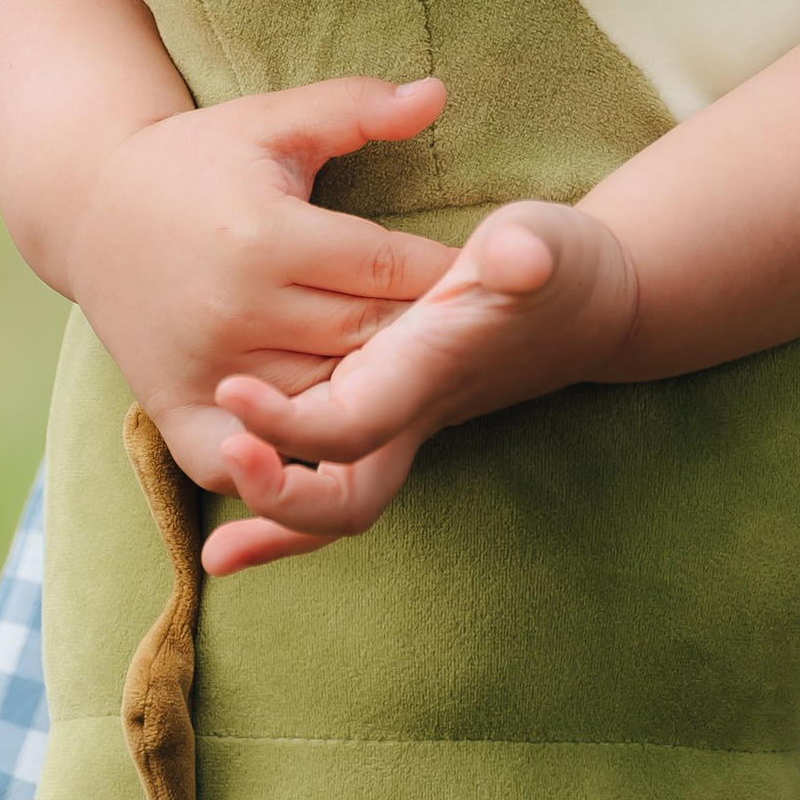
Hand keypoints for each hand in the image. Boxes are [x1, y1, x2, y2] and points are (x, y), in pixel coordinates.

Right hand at [63, 77, 455, 491]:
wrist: (89, 209)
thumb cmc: (197, 160)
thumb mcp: (272, 121)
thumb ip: (357, 108)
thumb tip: (439, 93)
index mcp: (267, 238)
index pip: (390, 270)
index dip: (444, 276)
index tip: (483, 277)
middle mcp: (237, 311)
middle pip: (366, 341)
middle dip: (420, 336)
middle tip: (471, 334)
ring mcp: (206, 370)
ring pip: (323, 403)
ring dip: (369, 396)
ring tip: (419, 381)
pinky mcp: (173, 409)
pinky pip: (247, 460)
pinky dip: (287, 460)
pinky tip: (326, 438)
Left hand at [201, 197, 639, 572]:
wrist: (587, 302)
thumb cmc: (557, 267)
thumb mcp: (544, 243)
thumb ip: (527, 254)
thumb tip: (519, 258)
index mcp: (427, 375)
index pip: (352, 426)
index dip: (290, 423)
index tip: (231, 389)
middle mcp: (406, 415)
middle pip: (344, 498)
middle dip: (280, 497)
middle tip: (226, 455)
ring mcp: (393, 422)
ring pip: (332, 502)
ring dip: (274, 522)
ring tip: (213, 556)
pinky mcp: (381, 409)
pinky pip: (329, 478)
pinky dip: (286, 511)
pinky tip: (231, 543)